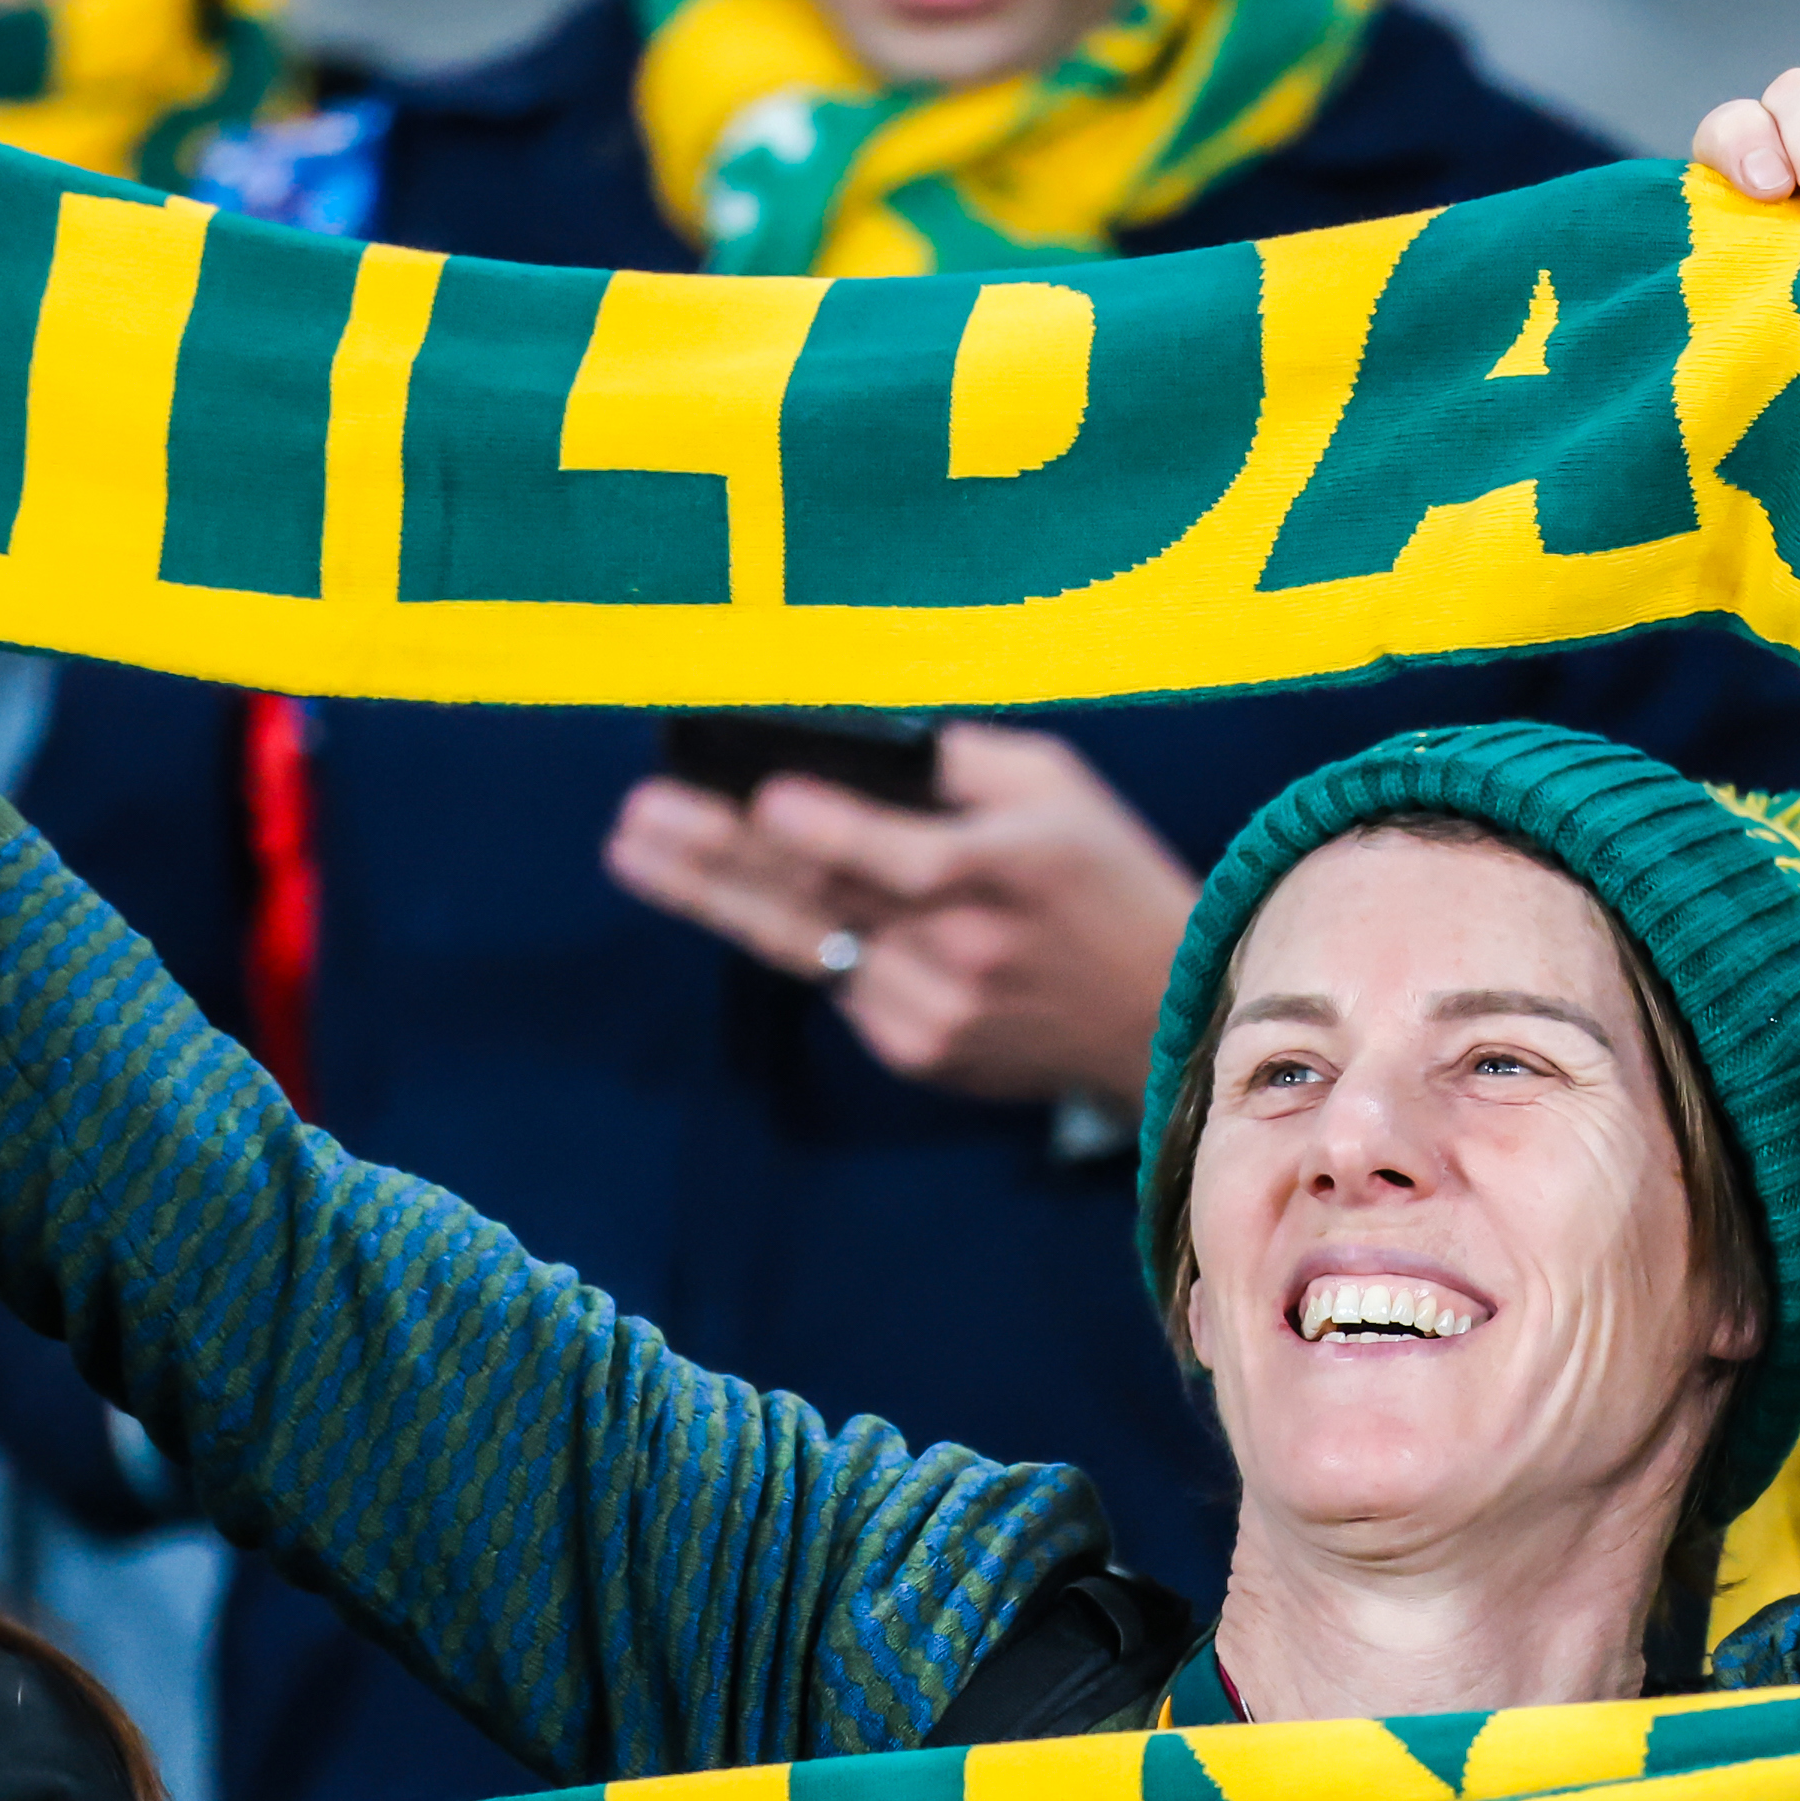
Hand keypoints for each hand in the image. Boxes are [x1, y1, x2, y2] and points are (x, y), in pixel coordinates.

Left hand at [600, 723, 1191, 1109]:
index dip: (827, 831)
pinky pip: (838, 983)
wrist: (1163, 1022)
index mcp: (1011, 874)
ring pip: (807, 947)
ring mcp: (936, 1014)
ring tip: (637, 852)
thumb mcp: (1063, 791)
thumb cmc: (1111, 881)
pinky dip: (799, 936)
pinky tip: (746, 894)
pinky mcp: (920, 1052)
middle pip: (825, 901)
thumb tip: (863, 748)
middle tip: (636, 822)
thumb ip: (966, 761)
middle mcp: (966, 952)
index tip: (761, 798)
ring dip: (715, 897)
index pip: (902, 858)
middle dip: (718, 858)